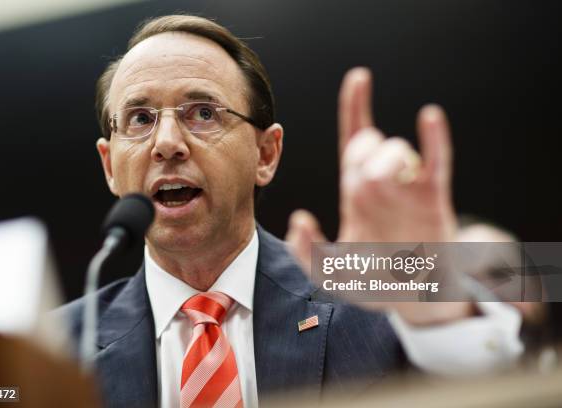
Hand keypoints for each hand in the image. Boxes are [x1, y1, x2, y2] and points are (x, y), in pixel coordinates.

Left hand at [285, 67, 469, 324]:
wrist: (413, 300)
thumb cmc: (373, 282)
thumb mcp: (330, 272)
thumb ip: (306, 253)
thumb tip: (298, 220)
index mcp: (356, 193)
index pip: (353, 140)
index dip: (355, 107)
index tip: (360, 77)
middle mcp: (381, 184)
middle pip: (367, 144)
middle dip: (360, 152)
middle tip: (364, 184)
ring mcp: (408, 189)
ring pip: (396, 150)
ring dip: (386, 161)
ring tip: (389, 190)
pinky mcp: (433, 200)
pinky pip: (436, 162)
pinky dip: (434, 139)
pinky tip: (428, 117)